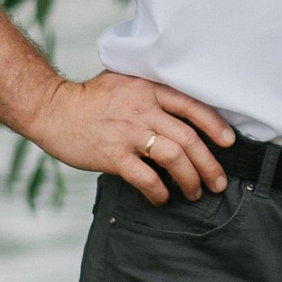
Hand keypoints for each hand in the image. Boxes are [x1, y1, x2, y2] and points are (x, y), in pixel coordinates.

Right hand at [28, 70, 234, 202]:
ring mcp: (128, 133)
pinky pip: (145, 178)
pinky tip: (162, 199)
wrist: (52, 109)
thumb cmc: (90, 98)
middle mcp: (143, 109)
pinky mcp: (113, 155)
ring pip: (173, 158)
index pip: (192, 106)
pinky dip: (159, 192)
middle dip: (209, 163)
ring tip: (194, 192)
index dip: (215, 126)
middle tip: (218, 181)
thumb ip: (151, 93)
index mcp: (149, 89)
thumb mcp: (125, 82)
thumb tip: (181, 113)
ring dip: (189, 179)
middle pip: (188, 138)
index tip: (229, 142)